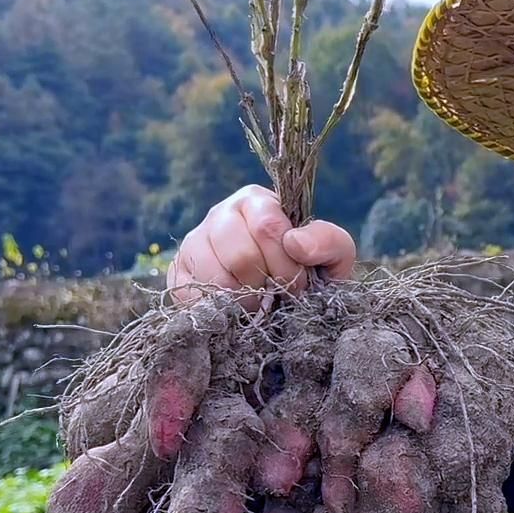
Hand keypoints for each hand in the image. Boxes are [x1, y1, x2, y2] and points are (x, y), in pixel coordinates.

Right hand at [167, 185, 356, 308]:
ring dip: (245, 301)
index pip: (268, 227)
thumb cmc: (310, 272)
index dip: (287, 263)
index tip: (300, 283)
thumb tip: (294, 242)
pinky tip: (236, 310)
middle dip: (268, 284)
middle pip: (240, 255)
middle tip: (279, 296)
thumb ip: (327, 241)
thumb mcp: (334, 255)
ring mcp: (194, 243)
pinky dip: (219, 311)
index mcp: (256, 202)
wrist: (286, 301)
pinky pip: (192, 296)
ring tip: (259, 304)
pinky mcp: (178, 273)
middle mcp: (220, 215)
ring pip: (215, 278)